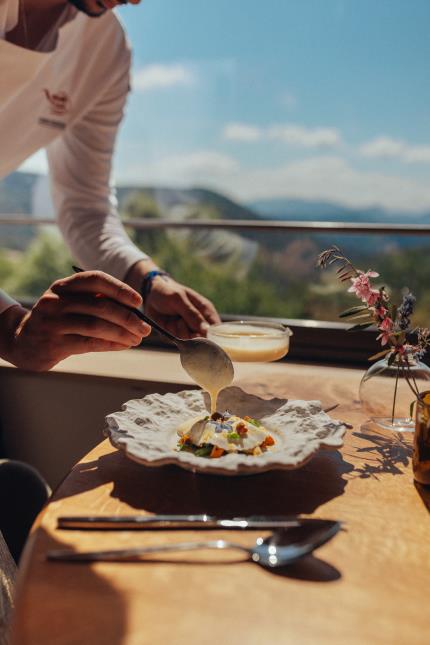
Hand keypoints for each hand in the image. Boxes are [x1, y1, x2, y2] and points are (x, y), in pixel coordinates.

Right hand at [0, 272, 150, 370]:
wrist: (23, 342)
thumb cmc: (57, 322)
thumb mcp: (70, 305)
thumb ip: (95, 303)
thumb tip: (134, 311)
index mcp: (63, 286)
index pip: (95, 279)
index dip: (119, 288)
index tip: (138, 301)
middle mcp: (56, 301)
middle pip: (100, 305)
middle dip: (128, 317)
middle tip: (145, 328)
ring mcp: (53, 322)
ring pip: (96, 325)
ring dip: (122, 333)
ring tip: (137, 339)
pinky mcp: (54, 343)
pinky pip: (89, 343)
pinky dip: (111, 344)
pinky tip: (123, 345)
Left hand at [144, 276, 220, 338]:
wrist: (149, 294)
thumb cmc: (167, 291)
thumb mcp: (179, 300)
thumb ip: (192, 315)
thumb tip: (206, 330)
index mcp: (206, 310)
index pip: (217, 328)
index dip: (211, 335)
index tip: (198, 334)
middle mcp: (199, 322)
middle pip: (202, 338)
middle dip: (190, 332)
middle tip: (180, 320)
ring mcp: (188, 329)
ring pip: (188, 341)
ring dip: (178, 331)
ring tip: (173, 319)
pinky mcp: (177, 334)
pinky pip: (176, 341)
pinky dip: (169, 333)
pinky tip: (167, 323)